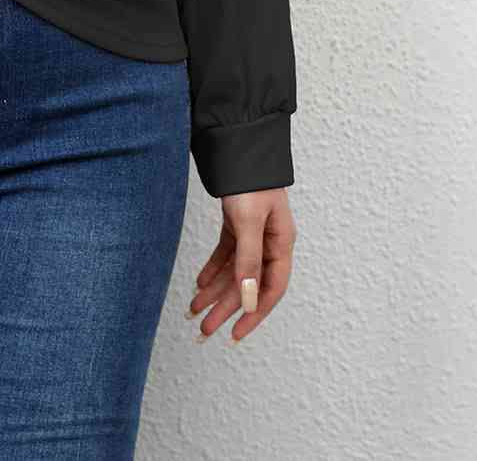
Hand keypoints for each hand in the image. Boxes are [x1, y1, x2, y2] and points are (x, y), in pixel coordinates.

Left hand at [186, 187, 296, 344]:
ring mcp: (253, 232)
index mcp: (281, 243)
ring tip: (195, 310)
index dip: (253, 314)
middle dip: (225, 308)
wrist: (238, 142)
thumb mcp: (248, 221)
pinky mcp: (238, 222)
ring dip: (215, 291)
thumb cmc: (250, 180)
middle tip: (204, 329)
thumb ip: (248, 260)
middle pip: (247, 284)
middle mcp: (269, 241)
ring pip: (234, 271)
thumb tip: (249, 299)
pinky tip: (200, 283)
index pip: (270, 289)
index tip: (235, 334)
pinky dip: (213, 269)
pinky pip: (227, 254)